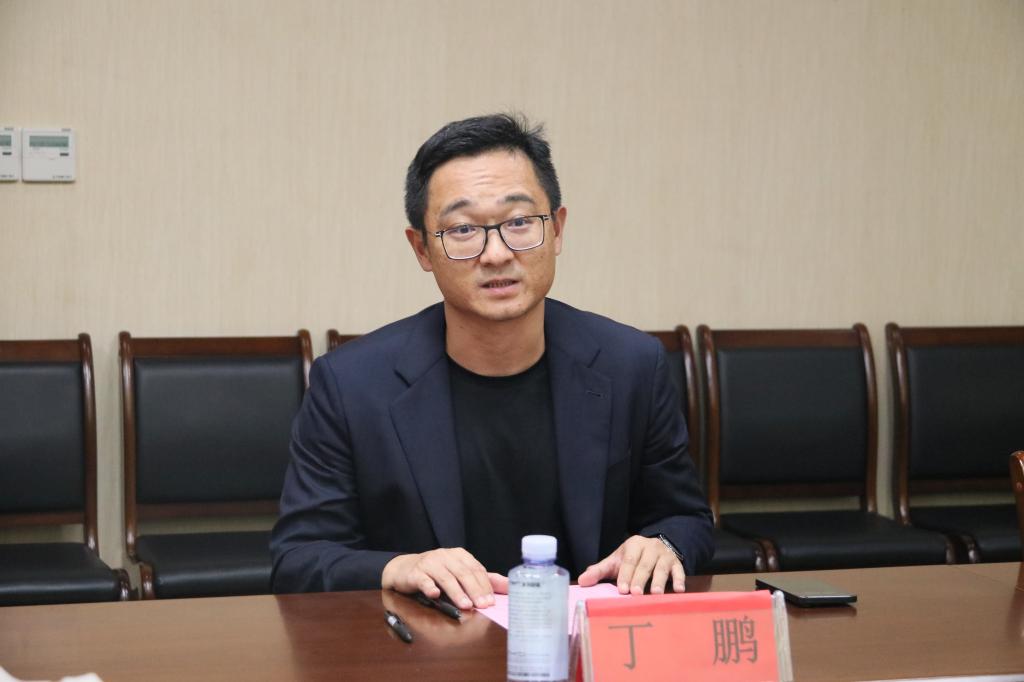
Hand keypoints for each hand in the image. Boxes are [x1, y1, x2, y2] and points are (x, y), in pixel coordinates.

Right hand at [381, 547, 508, 609]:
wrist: (404, 568)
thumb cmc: (436, 572)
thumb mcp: (459, 572)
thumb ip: (482, 579)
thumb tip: (508, 587)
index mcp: (459, 555)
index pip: (476, 569)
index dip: (485, 585)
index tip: (492, 601)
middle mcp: (445, 556)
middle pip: (463, 573)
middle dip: (475, 590)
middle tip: (483, 605)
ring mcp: (430, 563)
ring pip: (446, 578)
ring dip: (456, 592)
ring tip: (465, 605)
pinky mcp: (415, 572)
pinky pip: (424, 580)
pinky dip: (430, 587)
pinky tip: (435, 595)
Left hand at [576, 535, 684, 594]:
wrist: (656, 548)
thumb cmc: (632, 559)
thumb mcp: (616, 561)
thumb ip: (599, 571)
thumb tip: (582, 581)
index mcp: (634, 545)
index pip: (628, 560)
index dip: (625, 574)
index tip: (622, 589)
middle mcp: (650, 547)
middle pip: (645, 564)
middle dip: (640, 579)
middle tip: (635, 594)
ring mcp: (665, 555)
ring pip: (662, 567)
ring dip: (659, 580)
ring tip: (656, 594)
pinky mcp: (677, 563)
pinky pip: (679, 570)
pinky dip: (680, 580)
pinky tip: (679, 590)